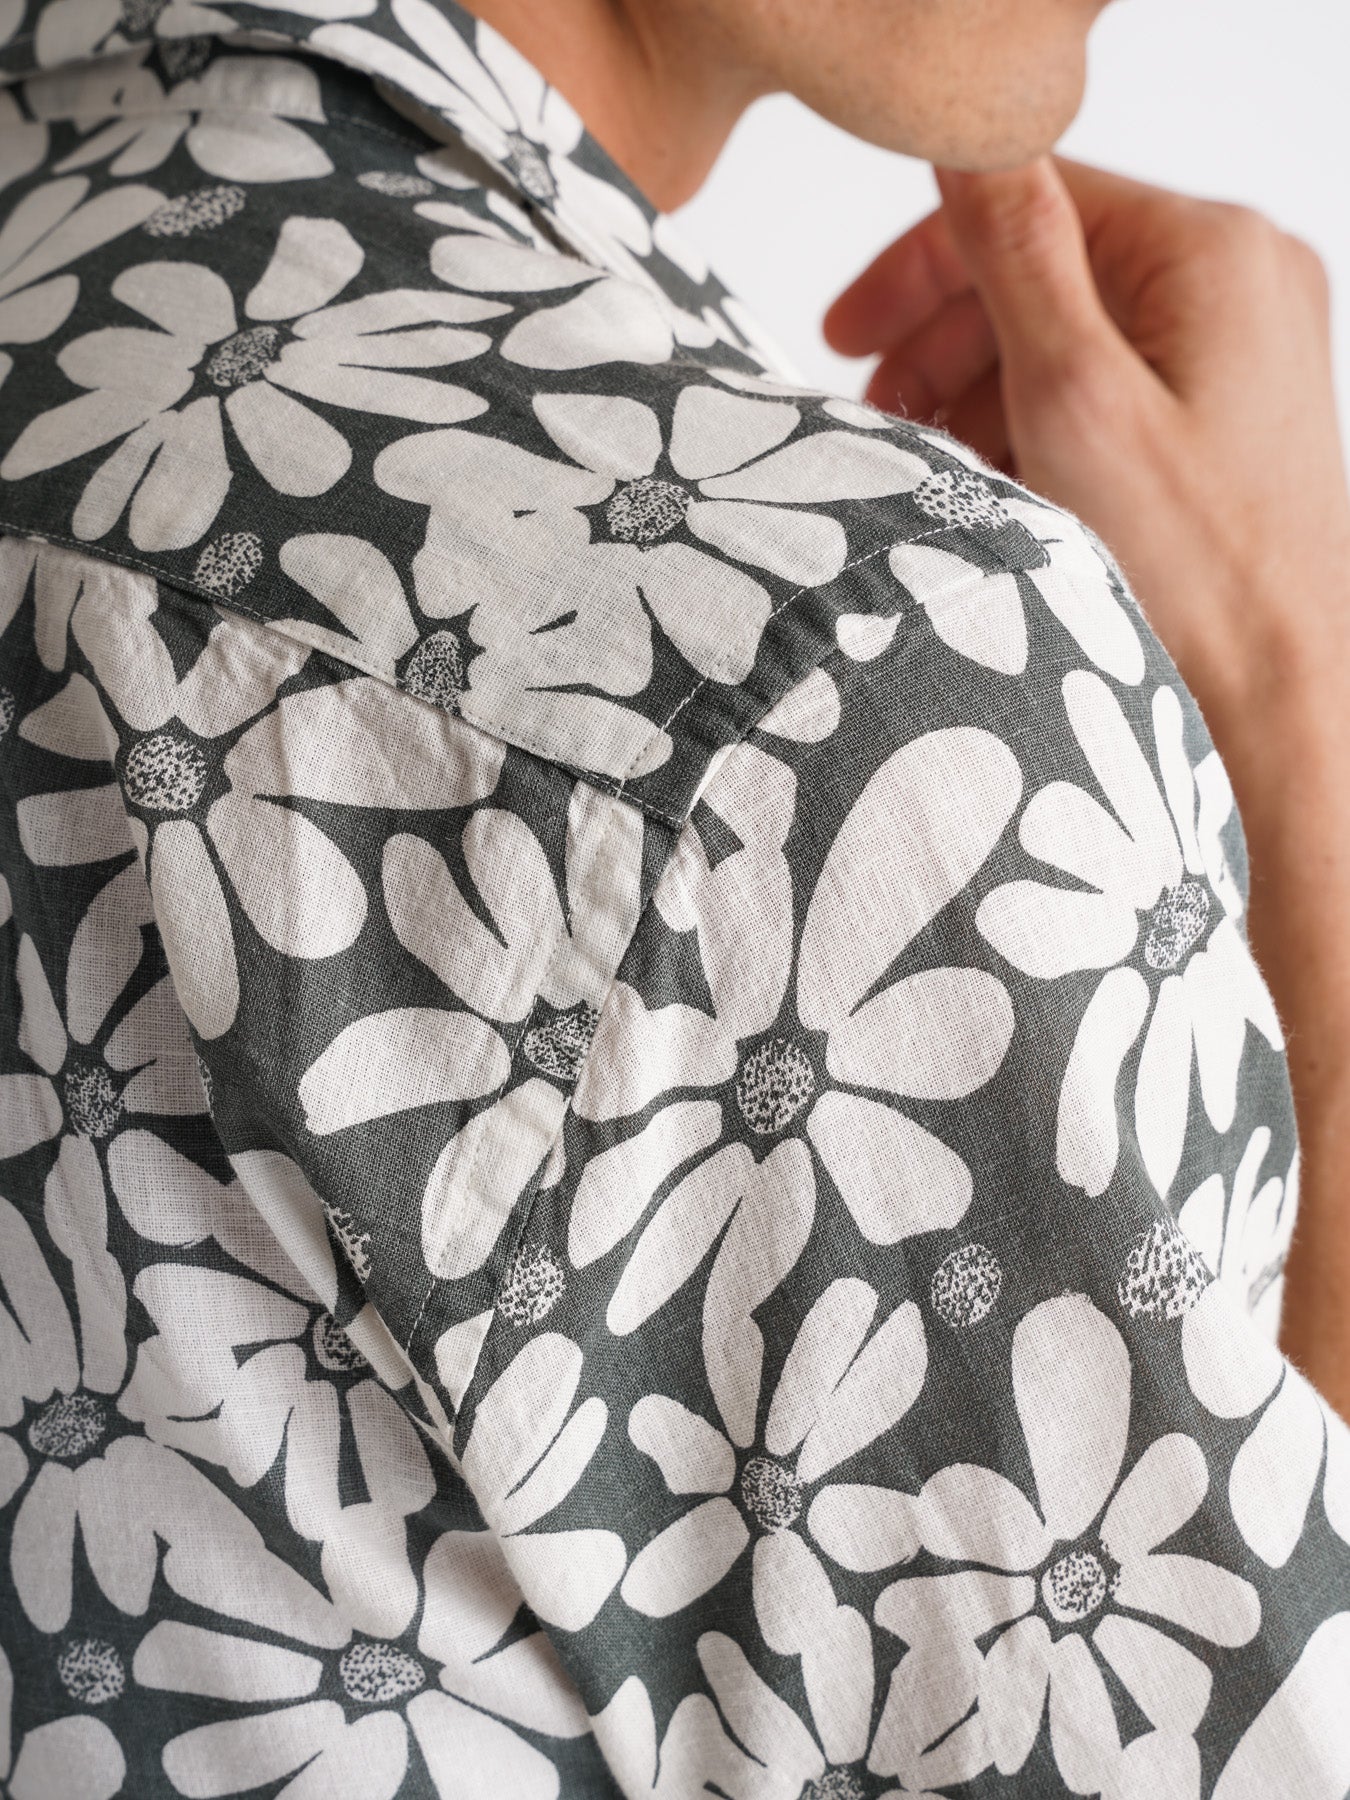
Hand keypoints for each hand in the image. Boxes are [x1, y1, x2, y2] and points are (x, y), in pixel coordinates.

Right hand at [822, 157, 1349, 750]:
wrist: (1280, 705)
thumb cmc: (1197, 576)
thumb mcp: (1075, 399)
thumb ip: (1014, 256)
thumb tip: (965, 139)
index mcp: (1213, 254)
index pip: (1034, 197)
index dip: (922, 267)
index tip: (845, 337)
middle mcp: (1238, 287)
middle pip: (1045, 270)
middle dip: (944, 344)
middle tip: (880, 420)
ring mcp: (1236, 356)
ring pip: (1065, 338)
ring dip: (977, 395)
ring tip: (929, 470)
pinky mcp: (1221, 423)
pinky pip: (1101, 394)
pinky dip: (1030, 431)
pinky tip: (988, 490)